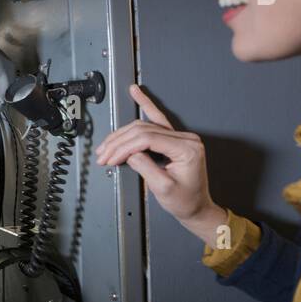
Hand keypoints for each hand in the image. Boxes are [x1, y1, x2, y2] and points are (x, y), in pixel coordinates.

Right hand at [95, 84, 226, 244]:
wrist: (196, 207)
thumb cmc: (185, 200)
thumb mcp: (163, 188)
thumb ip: (145, 167)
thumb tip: (128, 153)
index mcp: (187, 149)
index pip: (148, 138)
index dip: (124, 147)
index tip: (110, 158)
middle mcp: (186, 138)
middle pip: (144, 129)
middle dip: (119, 142)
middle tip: (104, 155)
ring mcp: (180, 137)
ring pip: (144, 125)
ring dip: (122, 134)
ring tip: (107, 146)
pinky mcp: (174, 139)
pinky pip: (157, 118)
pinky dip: (145, 105)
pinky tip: (137, 94)